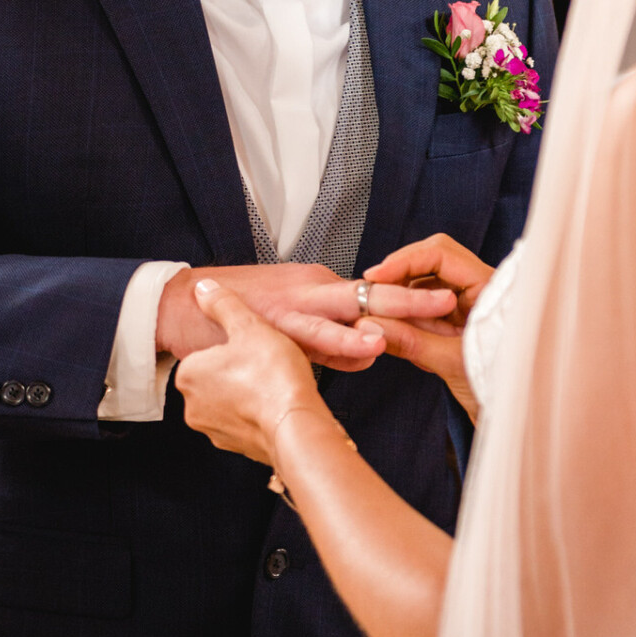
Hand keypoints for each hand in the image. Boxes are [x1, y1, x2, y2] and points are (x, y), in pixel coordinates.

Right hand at [156, 263, 454, 367]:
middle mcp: (313, 287)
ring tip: (422, 320)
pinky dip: (343, 342)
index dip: (410, 301)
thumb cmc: (238, 311)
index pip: (374, 292)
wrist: (184, 303)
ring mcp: (296, 305)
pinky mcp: (275, 323)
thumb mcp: (290, 315)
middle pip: (374, 292)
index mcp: (320, 283)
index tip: (446, 310)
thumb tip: (366, 353)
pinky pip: (316, 336)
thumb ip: (329, 336)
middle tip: (452, 300)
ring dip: (384, 318)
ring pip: (348, 311)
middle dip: (414, 298)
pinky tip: (368, 347)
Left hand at [176, 279, 333, 464]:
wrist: (296, 426)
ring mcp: (215, 430)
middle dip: (239, 370)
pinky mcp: (238, 447)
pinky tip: (277, 403)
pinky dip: (259, 414)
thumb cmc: (273, 379)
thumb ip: (223, 304)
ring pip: (232, 401)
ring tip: (273, 382)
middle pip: (217, 376)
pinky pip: (246, 423)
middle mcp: (194, 407)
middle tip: (263, 363)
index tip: (250, 346)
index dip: (232, 346)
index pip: (205, 351)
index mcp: (189, 374)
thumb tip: (205, 289)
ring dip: (249, 393)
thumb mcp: (249, 325)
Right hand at [361, 234, 495, 421]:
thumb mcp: (452, 364)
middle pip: (431, 261)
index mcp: (490, 288)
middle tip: (372, 290)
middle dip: (400, 274)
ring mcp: (469, 301)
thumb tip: (370, 323)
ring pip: (426, 281)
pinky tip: (398, 329)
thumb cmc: (499, 389)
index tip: (376, 277)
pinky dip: (409, 312)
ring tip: (383, 317)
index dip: (405, 261)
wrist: (511, 413)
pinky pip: (427, 303)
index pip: (442, 254)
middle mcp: (481, 287)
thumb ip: (411, 341)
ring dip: (402, 295)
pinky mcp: (458, 317)